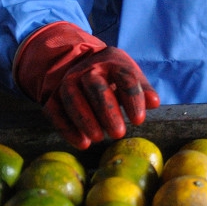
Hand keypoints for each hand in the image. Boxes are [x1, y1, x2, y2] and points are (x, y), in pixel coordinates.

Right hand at [15, 22, 159, 149]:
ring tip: (99, 139)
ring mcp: (67, 81)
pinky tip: (82, 144)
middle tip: (119, 133)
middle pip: (96, 88)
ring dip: (86, 120)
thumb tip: (154, 103)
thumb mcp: (130, 76)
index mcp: (112, 61)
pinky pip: (56, 111)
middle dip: (108, 112)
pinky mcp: (52, 96)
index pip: (124, 78)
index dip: (132, 99)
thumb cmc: (113, 75)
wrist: (80, 63)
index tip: (139, 121)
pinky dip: (67, 129)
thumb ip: (143, 89)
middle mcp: (87, 69)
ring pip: (73, 99)